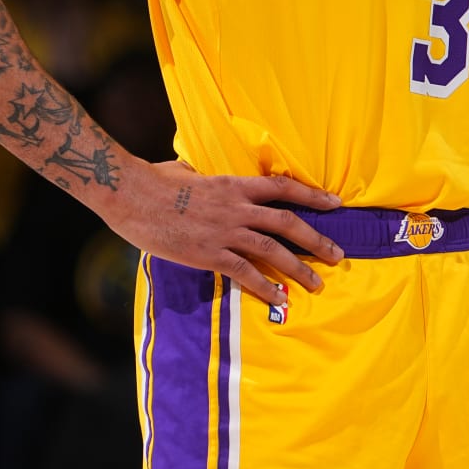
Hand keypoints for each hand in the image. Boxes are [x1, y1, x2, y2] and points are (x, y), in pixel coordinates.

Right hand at [103, 160, 344, 304]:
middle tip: (337, 254)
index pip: (284, 187)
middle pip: (287, 222)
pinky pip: (244, 272)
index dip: (312, 196)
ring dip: (298, 268)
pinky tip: (279, 297)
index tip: (335, 203)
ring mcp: (224, 231)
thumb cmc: (155, 180)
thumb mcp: (189, 171)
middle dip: (316, 240)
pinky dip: (265, 285)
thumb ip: (205, 177)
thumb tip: (199, 173)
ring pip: (272, 250)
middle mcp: (237, 208)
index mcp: (235, 184)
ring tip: (316, 284)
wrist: (130, 194)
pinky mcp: (208, 254)